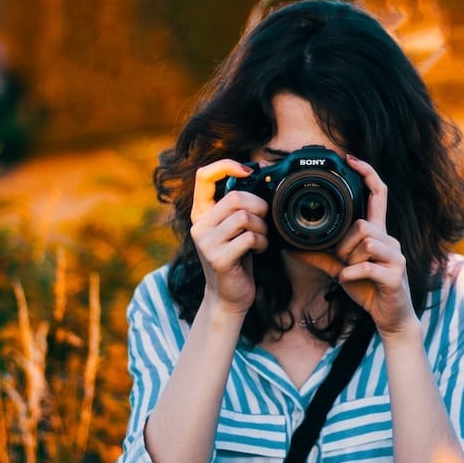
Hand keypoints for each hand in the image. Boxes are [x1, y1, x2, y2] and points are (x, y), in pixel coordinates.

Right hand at [190, 159, 268, 314]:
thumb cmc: (236, 257)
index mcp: (201, 213)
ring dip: (262, 226)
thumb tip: (260, 171)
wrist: (228, 296)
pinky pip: (248, 237)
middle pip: (235, 197)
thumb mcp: (233, 227)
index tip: (248, 171)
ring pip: (243, 217)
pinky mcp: (218, 259)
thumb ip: (238, 204)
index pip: (203, 176)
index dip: (226, 166)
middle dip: (259, 205)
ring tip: (262, 236)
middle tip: (265, 218)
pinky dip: (261, 242)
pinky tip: (259, 249)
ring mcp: (206, 243)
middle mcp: (199, 226)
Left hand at [289, 154, 417, 336]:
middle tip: (341, 261)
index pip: (378, 194)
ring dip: (349, 259)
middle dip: (345, 243)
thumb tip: (290, 247)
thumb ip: (319, 255)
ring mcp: (396, 256)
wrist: (390, 316)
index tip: (351, 158)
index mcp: (378, 233)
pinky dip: (352, 273)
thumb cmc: (367, 287)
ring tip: (348, 272)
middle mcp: (389, 240)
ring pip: (366, 242)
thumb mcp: (339, 268)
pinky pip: (368, 266)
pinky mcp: (396, 275)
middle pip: (362, 223)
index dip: (367, 173)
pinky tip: (347, 280)